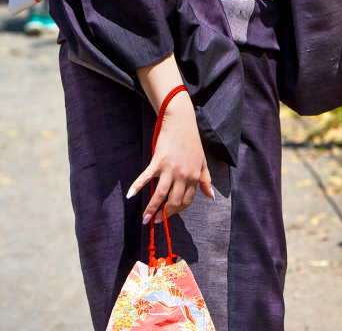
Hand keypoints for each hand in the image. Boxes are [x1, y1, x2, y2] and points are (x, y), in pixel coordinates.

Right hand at [127, 93, 213, 223]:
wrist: (181, 122)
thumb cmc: (192, 142)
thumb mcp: (202, 161)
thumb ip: (205, 180)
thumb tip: (210, 196)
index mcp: (194, 176)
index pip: (186, 201)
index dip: (178, 210)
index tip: (170, 214)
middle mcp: (183, 175)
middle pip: (174, 201)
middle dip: (165, 214)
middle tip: (156, 220)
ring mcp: (169, 169)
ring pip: (160, 195)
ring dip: (151, 209)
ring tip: (145, 220)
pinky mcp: (157, 161)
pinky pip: (146, 178)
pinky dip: (137, 186)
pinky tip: (130, 195)